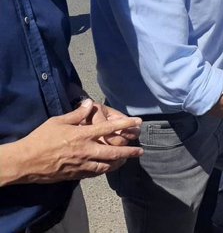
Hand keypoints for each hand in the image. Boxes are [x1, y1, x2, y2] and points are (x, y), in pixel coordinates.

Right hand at [6, 100, 142, 184]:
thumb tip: (89, 103)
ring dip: (119, 162)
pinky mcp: (76, 175)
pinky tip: (108, 168)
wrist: (25, 162)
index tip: (138, 122)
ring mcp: (81, 164)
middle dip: (129, 151)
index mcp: (82, 135)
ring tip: (127, 160)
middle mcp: (85, 150)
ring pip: (106, 165)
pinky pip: (95, 173)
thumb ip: (76, 114)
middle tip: (140, 150)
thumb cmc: (41, 138)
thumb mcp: (58, 121)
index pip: (109, 128)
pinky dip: (104, 170)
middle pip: (113, 151)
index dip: (125, 124)